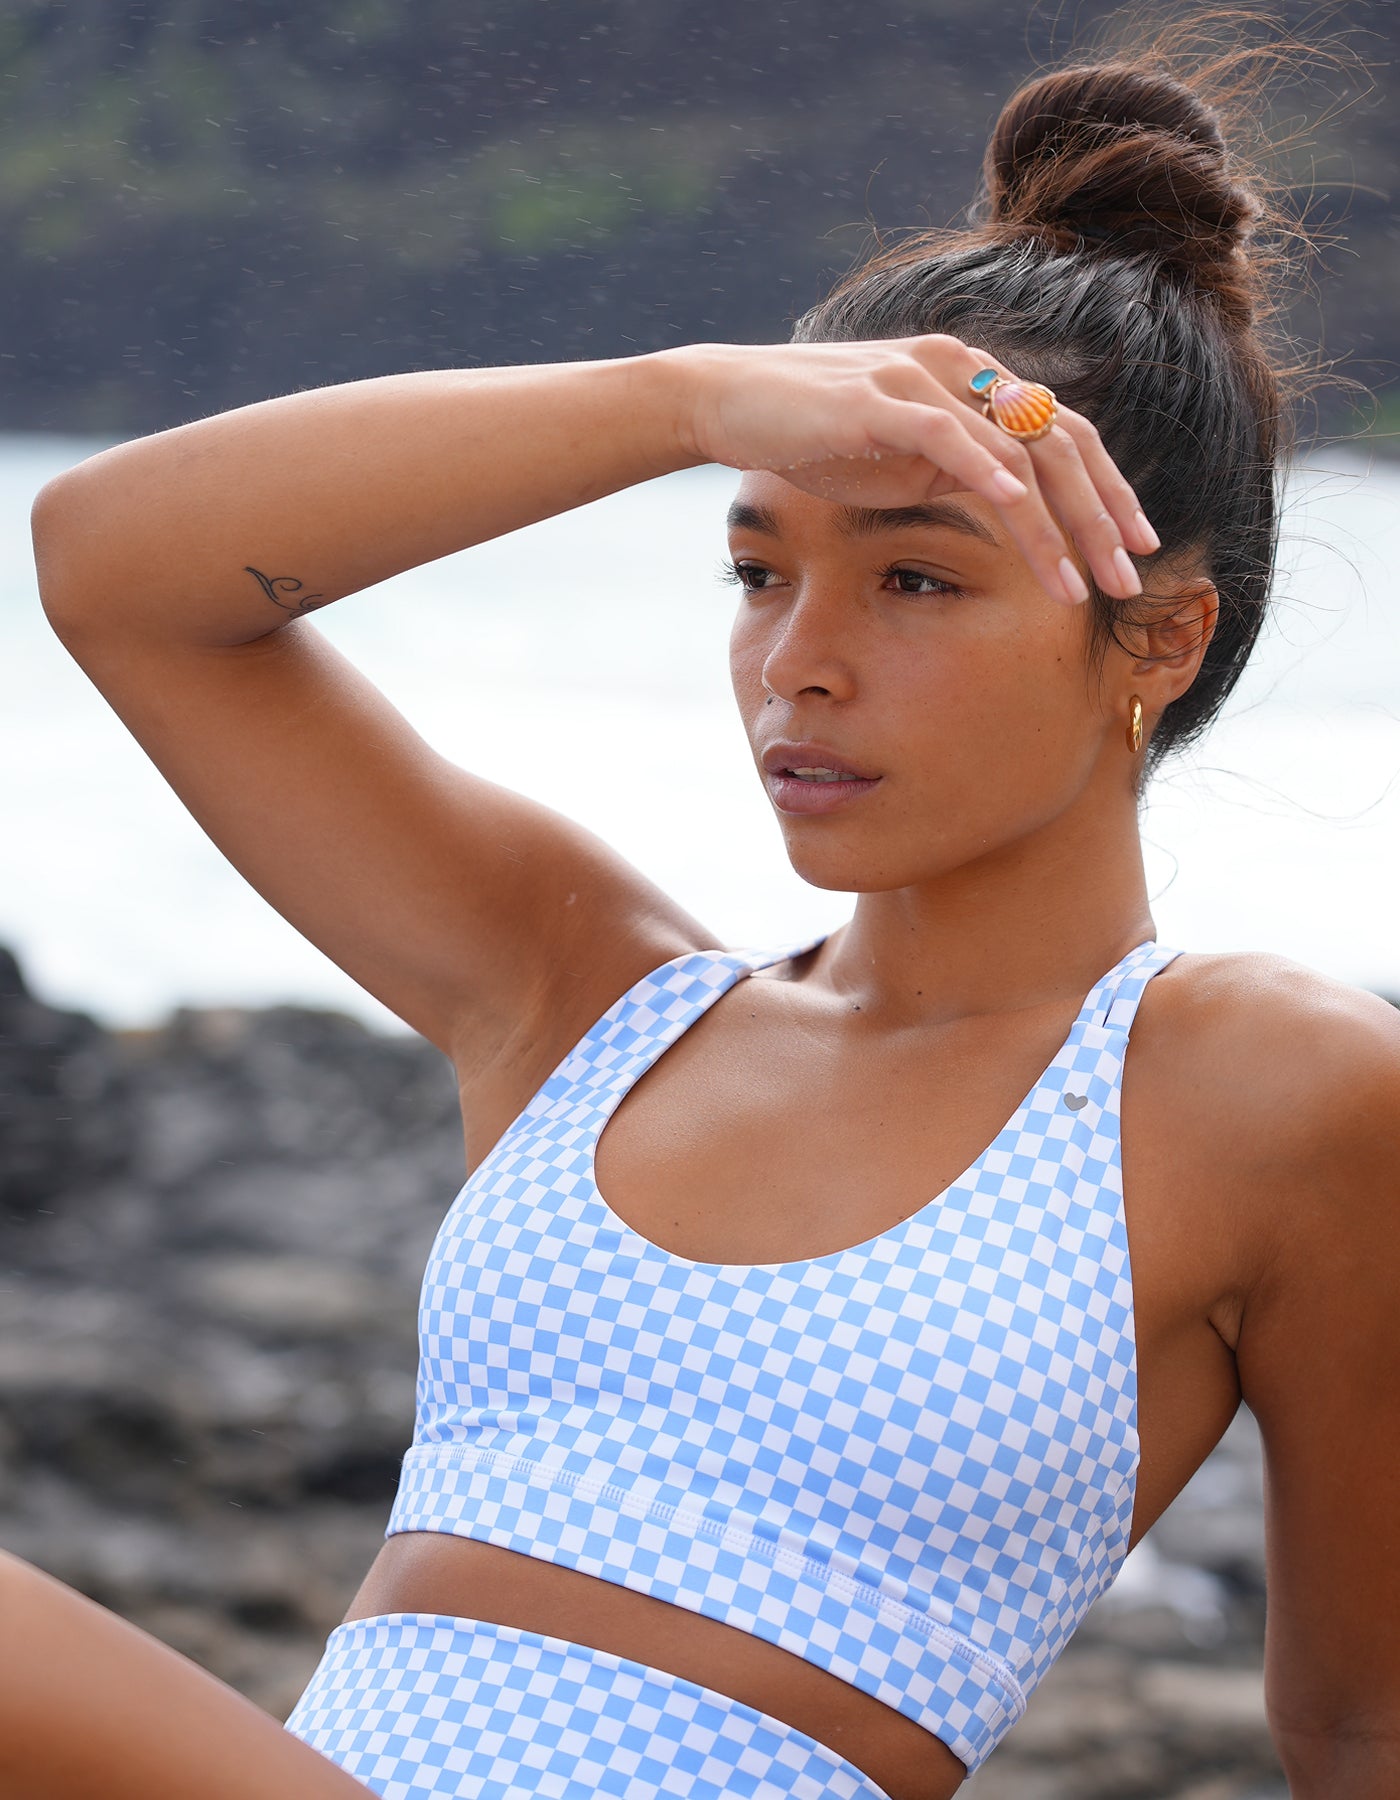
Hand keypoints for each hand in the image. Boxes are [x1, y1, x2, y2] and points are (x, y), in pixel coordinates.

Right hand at [673, 335, 1157, 606]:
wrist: (731, 402)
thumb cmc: (814, 433)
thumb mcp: (903, 457)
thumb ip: (958, 469)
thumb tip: (1008, 503)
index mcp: (976, 382)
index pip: (1064, 436)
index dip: (1109, 492)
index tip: (1135, 549)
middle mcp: (962, 370)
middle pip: (1060, 442)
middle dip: (1102, 517)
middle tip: (1130, 578)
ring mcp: (922, 380)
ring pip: (1014, 451)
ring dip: (1054, 525)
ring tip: (1077, 584)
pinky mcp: (878, 400)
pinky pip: (946, 436)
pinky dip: (986, 474)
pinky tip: (1017, 514)